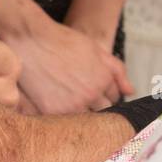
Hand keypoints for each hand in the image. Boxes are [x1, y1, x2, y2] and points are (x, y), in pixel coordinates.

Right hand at [12, 18, 132, 112]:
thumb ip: (117, 71)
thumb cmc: (62, 41)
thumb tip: (131, 91)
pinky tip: (53, 104)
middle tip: (78, 97)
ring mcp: (70, 105)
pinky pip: (61, 122)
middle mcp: (90, 95)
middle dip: (93, 106)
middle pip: (100, 113)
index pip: (112, 99)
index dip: (102, 94)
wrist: (30, 39)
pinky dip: (59, 116)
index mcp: (103, 80)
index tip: (90, 90)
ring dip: (77, 113)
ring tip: (65, 100)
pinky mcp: (50, 111)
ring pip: (82, 120)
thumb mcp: (95, 49)